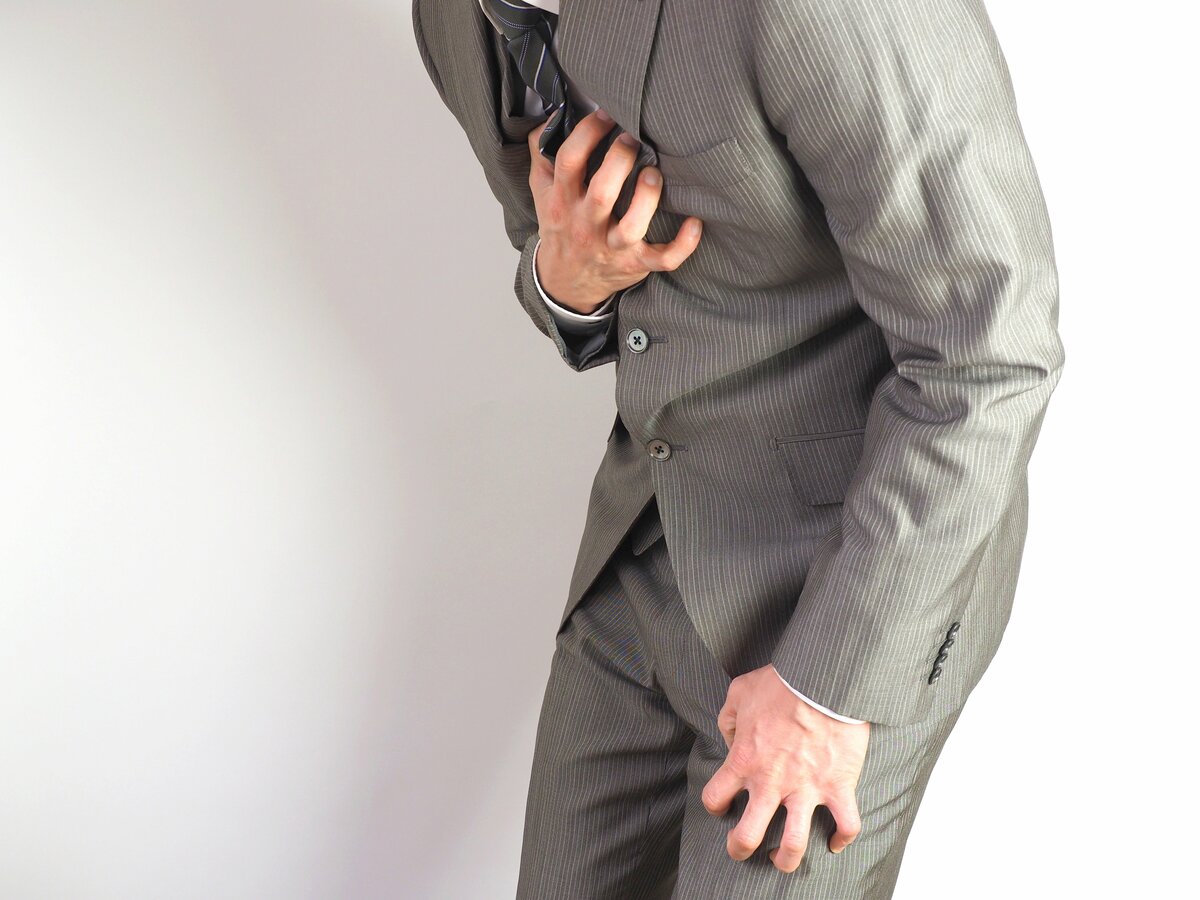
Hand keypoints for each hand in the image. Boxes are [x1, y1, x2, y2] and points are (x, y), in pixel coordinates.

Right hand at [526, 110, 703, 313]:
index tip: (606, 114)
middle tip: (633, 139)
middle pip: (602, 193)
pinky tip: (695, 222)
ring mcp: (612, 247)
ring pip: (630, 228)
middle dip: (620, 162)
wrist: (566, 282)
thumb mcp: (541, 193)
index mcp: (562, 200)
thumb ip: (542, 155)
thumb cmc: (561, 226)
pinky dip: (682, 245)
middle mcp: (586, 224)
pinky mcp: (635, 264)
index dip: (587, 133)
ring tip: (654, 175)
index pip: (569, 162)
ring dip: (646, 200)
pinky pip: (662, 259)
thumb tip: (551, 117)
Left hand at [702, 664, 869, 873]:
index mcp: (744, 760)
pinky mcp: (838, 786)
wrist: (822, 678)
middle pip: (747, 836)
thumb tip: (730, 736)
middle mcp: (771, 782)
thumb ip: (728, 719)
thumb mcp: (739, 692)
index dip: (714, 806)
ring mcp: (806, 789)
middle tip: (741, 850)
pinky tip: (835, 843)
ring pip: (793, 845)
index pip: (715, 797)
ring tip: (781, 860)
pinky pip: (846, 825)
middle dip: (740, 848)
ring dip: (785, 859)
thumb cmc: (781, 682)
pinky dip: (842, 839)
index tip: (721, 806)